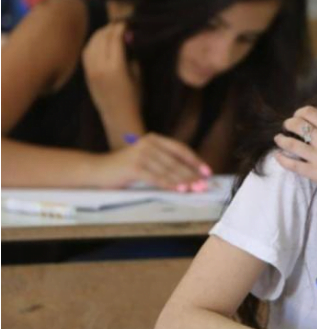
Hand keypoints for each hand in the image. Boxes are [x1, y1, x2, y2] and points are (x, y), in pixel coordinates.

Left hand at [82, 22, 139, 124]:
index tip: (125, 24)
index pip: (115, 39)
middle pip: (102, 39)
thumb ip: (131, 57)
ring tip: (108, 32)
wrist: (118, 117)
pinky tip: (99, 43)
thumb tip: (127, 42)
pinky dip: (92, 44)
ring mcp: (91, 70)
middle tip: (117, 26)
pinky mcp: (87, 74)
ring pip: (91, 44)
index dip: (120, 29)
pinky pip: (86, 53)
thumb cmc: (134, 99)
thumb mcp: (138, 77)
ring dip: (99, 35)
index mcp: (116, 67)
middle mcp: (100, 67)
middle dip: (109, 29)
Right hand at [94, 133, 211, 190]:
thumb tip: (190, 174)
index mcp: (154, 139)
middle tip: (204, 184)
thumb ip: (164, 162)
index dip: (195, 161)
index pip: (180, 149)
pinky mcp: (134, 167)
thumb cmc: (125, 168)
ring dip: (184, 181)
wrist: (97, 170)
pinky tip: (179, 190)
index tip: (207, 172)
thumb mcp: (147, 160)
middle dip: (192, 174)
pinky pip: (156, 177)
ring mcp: (140, 154)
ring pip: (168, 170)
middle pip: (176, 161)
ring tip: (195, 189)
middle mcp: (148, 143)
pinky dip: (170, 184)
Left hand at [273, 106, 316, 209]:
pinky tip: (278, 156)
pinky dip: (282, 159)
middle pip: (298, 125)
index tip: (297, 116)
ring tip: (278, 139)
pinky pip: (294, 164)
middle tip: (286, 127)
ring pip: (292, 144)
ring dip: (281, 140)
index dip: (300, 112)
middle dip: (288, 124)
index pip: (311, 112)